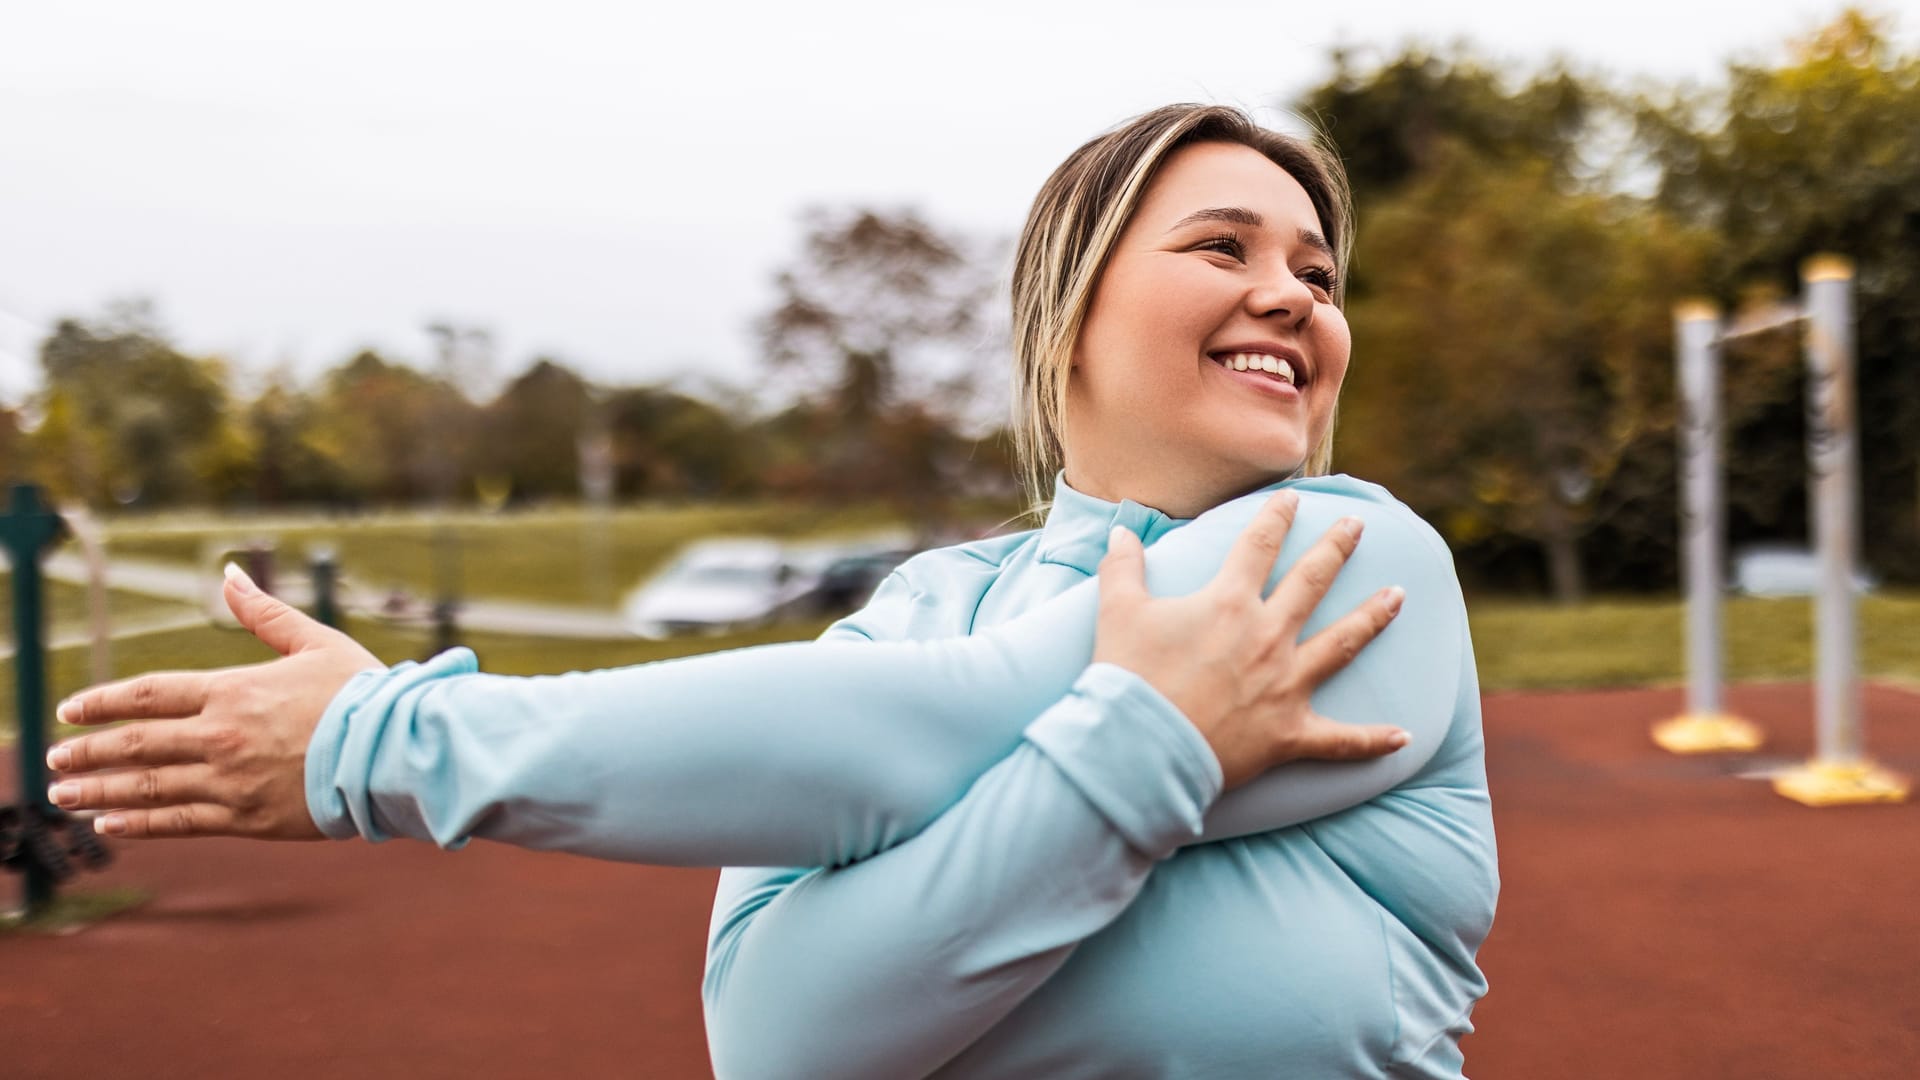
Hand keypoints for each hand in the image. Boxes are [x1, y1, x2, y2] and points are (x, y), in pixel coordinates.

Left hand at [45, 564, 384, 838]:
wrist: (395, 750)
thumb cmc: (362, 692)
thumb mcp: (314, 641)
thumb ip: (264, 613)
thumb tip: (229, 572)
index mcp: (233, 690)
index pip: (149, 695)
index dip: (103, 702)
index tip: (69, 711)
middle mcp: (220, 735)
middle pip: (135, 744)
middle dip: (88, 751)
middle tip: (53, 757)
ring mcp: (229, 780)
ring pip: (147, 787)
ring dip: (98, 789)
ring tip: (62, 794)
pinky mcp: (246, 817)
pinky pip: (178, 822)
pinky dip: (139, 824)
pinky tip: (109, 824)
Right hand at [1093, 490, 1407, 789]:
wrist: (1139, 748)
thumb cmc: (1127, 678)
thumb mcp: (1117, 612)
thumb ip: (1123, 567)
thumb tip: (1120, 532)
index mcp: (1229, 603)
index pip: (1259, 545)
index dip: (1277, 516)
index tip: (1294, 497)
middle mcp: (1267, 636)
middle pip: (1312, 582)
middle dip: (1336, 548)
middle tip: (1358, 525)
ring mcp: (1284, 684)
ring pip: (1342, 643)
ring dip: (1372, 617)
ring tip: (1398, 595)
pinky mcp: (1289, 733)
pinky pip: (1340, 740)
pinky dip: (1373, 741)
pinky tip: (1403, 736)